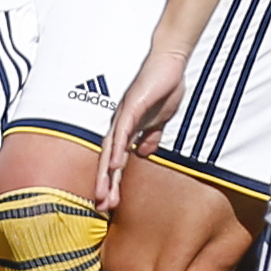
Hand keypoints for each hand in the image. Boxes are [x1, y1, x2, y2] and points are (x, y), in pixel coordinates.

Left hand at [98, 46, 190, 212]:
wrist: (169, 62)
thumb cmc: (163, 87)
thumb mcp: (159, 119)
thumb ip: (150, 135)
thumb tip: (143, 152)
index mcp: (127, 129)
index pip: (116, 160)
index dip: (111, 182)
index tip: (109, 203)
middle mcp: (120, 124)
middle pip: (108, 159)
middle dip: (105, 184)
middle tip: (102, 207)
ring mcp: (124, 116)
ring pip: (111, 149)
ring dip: (106, 173)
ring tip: (104, 194)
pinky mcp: (132, 106)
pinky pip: (123, 131)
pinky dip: (117, 149)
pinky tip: (114, 165)